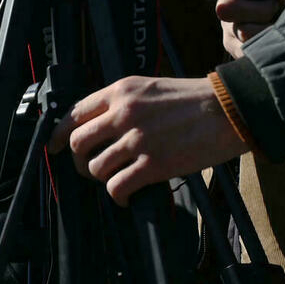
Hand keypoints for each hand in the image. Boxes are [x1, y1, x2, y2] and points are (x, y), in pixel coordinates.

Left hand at [49, 75, 243, 202]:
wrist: (230, 109)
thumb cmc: (195, 99)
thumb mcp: (150, 87)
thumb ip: (123, 102)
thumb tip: (100, 124)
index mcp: (121, 91)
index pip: (74, 113)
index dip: (58, 134)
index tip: (53, 146)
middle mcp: (124, 113)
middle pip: (77, 143)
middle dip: (79, 160)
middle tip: (90, 168)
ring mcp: (137, 140)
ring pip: (95, 168)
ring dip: (101, 178)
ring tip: (116, 179)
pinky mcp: (154, 165)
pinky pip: (117, 187)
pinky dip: (118, 196)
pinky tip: (127, 196)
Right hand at [188, 0, 284, 57]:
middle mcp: (225, 3)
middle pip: (223, 6)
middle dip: (255, 9)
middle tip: (274, 7)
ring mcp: (228, 27)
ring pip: (239, 28)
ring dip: (266, 26)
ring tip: (279, 24)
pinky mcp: (235, 48)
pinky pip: (246, 46)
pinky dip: (267, 40)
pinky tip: (275, 38)